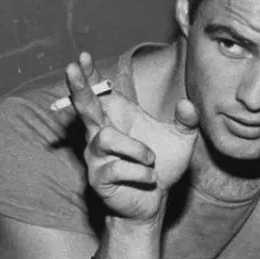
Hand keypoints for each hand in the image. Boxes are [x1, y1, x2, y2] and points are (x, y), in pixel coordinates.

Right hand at [61, 51, 198, 223]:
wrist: (155, 201)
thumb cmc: (161, 166)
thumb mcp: (181, 142)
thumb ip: (186, 121)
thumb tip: (188, 104)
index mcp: (118, 119)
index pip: (99, 92)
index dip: (89, 75)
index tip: (82, 57)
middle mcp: (101, 133)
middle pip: (84, 106)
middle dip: (78, 87)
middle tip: (71, 68)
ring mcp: (96, 156)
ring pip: (106, 138)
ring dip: (136, 149)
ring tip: (151, 160)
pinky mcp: (98, 178)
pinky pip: (117, 168)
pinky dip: (141, 173)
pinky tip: (150, 178)